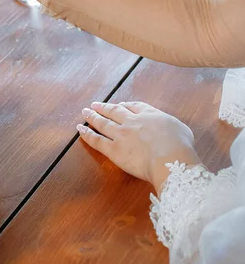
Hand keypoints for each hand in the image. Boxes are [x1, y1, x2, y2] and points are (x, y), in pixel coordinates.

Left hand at [77, 102, 200, 193]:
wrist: (170, 159)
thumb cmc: (181, 147)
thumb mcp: (182, 130)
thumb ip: (172, 127)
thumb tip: (170, 130)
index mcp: (150, 115)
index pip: (135, 106)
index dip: (126, 105)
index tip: (120, 105)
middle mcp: (132, 121)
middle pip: (114, 111)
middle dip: (104, 107)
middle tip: (95, 104)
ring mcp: (121, 134)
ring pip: (102, 122)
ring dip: (92, 116)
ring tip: (85, 111)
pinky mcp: (114, 150)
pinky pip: (97, 140)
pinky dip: (87, 133)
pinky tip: (80, 128)